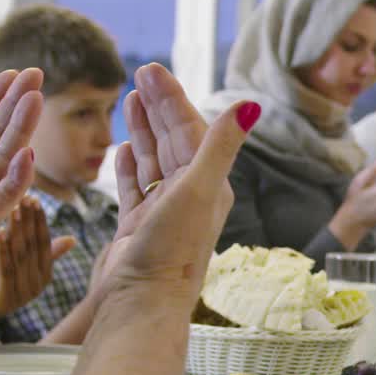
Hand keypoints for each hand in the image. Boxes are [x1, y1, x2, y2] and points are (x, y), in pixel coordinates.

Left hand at [0, 198, 75, 344]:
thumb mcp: (20, 265)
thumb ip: (42, 253)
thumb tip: (73, 239)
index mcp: (45, 276)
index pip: (45, 243)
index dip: (40, 221)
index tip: (35, 200)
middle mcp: (37, 286)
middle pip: (34, 247)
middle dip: (29, 221)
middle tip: (25, 198)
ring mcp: (23, 294)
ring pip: (20, 256)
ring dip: (17, 230)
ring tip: (13, 209)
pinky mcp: (5, 300)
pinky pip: (6, 270)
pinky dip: (3, 250)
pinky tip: (0, 232)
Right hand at [44, 63, 257, 374]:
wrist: (143, 304)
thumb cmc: (171, 250)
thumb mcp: (198, 189)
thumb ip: (220, 144)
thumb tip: (251, 103)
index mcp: (209, 184)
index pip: (191, 129)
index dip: (171, 98)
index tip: (151, 70)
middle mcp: (190, 196)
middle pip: (173, 139)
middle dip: (158, 106)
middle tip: (140, 73)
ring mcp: (164, 213)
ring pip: (154, 160)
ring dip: (144, 129)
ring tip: (130, 99)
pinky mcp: (139, 229)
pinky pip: (136, 188)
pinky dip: (131, 165)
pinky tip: (124, 147)